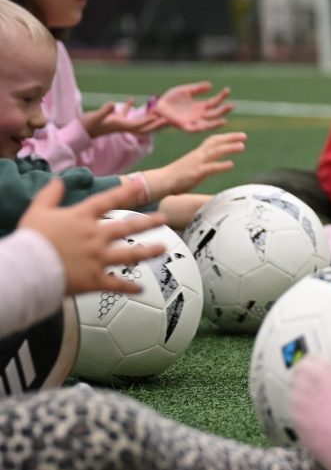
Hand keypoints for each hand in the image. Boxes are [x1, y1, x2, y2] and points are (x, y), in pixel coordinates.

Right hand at [18, 179, 167, 294]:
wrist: (27, 268)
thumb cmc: (32, 238)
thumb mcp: (38, 210)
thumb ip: (50, 194)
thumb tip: (58, 179)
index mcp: (82, 218)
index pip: (107, 201)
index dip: (125, 192)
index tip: (140, 186)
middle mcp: (96, 236)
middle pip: (127, 228)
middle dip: (148, 223)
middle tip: (164, 218)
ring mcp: (99, 258)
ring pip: (130, 254)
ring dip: (148, 251)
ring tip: (162, 248)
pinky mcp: (96, 279)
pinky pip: (117, 284)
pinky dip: (130, 287)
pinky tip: (141, 289)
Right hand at [80, 99, 164, 137]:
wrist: (80, 130)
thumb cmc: (87, 125)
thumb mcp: (95, 117)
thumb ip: (104, 111)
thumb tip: (113, 103)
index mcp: (120, 126)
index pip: (138, 125)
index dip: (148, 122)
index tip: (158, 118)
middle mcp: (122, 126)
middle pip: (143, 128)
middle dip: (155, 125)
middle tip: (168, 120)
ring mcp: (118, 122)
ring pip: (137, 121)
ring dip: (147, 117)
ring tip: (157, 111)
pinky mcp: (112, 118)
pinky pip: (124, 113)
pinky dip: (129, 107)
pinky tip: (132, 98)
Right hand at [144, 132, 245, 198]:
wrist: (162, 181)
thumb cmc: (177, 177)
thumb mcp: (192, 168)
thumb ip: (203, 165)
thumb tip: (211, 168)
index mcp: (197, 153)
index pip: (212, 141)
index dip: (225, 137)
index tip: (237, 136)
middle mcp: (198, 155)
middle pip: (216, 142)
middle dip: (230, 138)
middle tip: (244, 136)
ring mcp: (197, 163)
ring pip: (215, 152)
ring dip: (229, 148)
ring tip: (242, 146)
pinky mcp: (196, 173)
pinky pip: (210, 167)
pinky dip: (221, 165)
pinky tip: (231, 164)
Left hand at [154, 82, 232, 132]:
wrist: (158, 106)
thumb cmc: (171, 99)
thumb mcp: (185, 90)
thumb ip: (197, 88)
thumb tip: (211, 85)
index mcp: (201, 106)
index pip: (215, 102)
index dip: (222, 97)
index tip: (228, 90)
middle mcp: (200, 115)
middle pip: (215, 113)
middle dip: (223, 110)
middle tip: (231, 105)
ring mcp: (193, 121)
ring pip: (208, 124)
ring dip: (216, 123)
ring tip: (224, 119)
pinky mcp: (185, 126)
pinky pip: (195, 129)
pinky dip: (201, 128)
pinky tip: (205, 126)